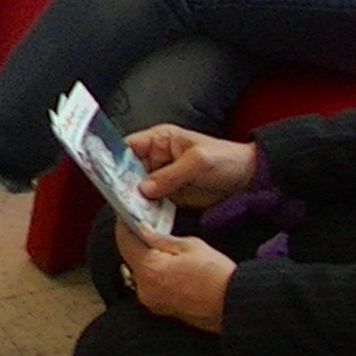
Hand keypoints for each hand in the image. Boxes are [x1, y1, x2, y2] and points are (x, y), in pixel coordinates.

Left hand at [113, 221, 235, 331]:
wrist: (235, 306)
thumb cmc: (217, 275)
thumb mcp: (190, 246)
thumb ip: (160, 238)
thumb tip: (142, 230)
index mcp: (149, 270)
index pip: (125, 241)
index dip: (125, 224)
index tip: (127, 214)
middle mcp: (145, 289)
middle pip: (130, 258)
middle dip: (135, 241)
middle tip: (145, 225)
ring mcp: (152, 302)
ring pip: (139, 272)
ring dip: (144, 258)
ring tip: (159, 244)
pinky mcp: (162, 310)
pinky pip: (150, 285)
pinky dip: (153, 272)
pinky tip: (167, 264)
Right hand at [128, 125, 258, 208]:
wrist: (248, 179)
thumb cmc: (226, 159)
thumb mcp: (197, 163)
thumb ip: (170, 175)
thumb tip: (144, 188)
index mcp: (161, 139)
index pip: (129, 146)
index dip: (115, 158)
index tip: (106, 173)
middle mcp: (158, 157)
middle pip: (130, 169)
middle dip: (123, 183)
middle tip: (119, 197)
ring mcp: (163, 177)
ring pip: (139, 188)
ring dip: (135, 198)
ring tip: (130, 209)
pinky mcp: (171, 194)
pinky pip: (153, 202)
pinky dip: (148, 209)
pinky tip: (145, 216)